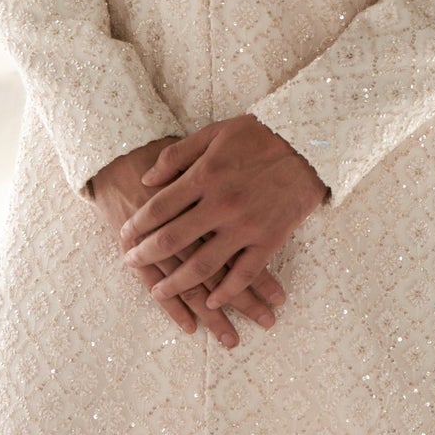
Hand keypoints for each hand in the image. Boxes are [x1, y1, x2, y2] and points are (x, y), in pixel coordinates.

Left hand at [89, 137, 284, 347]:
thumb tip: (147, 179)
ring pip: (204, 264)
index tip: (125, 235)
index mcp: (205, 176)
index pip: (160, 207)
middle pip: (174, 239)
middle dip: (147, 255)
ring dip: (178, 283)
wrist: (309, 142)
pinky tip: (211, 301)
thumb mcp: (215, 133)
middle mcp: (221, 204)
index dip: (138, 224)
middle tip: (130, 263)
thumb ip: (178, 155)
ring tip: (159, 292)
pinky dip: (226, 292)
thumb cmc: (260, 134)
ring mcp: (246, 225)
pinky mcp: (270, 239)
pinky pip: (244, 273)